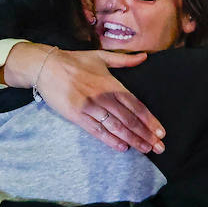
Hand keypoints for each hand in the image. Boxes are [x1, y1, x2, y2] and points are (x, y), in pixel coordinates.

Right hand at [3, 43, 164, 153]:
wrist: (47, 66)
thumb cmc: (74, 61)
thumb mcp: (101, 56)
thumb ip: (124, 60)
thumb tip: (144, 57)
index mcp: (111, 83)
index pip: (136, 105)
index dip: (149, 120)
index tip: (161, 131)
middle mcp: (104, 96)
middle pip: (129, 119)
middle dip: (145, 134)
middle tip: (159, 147)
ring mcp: (90, 107)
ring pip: (116, 127)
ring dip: (132, 139)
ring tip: (145, 149)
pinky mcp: (77, 115)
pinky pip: (97, 130)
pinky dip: (111, 140)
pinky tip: (122, 147)